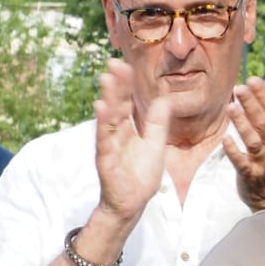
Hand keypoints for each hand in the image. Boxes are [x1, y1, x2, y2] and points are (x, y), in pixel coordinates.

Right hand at [92, 61, 171, 225]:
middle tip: (113, 63)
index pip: (127, 102)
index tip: (125, 64)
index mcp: (128, 128)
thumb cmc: (141, 173)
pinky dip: (103, 124)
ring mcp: (109, 145)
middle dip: (115, 85)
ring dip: (108, 99)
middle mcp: (116, 133)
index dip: (127, 85)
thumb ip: (157, 122)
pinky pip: (104, 139)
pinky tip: (101, 108)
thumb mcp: (155, 143)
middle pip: (116, 105)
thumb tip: (163, 98)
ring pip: (108, 118)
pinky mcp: (106, 158)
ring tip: (107, 79)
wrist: (133, 202)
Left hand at [227, 77, 264, 210]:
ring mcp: (264, 162)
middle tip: (238, 88)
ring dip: (242, 124)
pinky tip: (225, 139)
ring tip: (230, 108)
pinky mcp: (251, 176)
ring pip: (254, 141)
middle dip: (252, 105)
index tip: (253, 79)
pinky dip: (234, 151)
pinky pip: (242, 163)